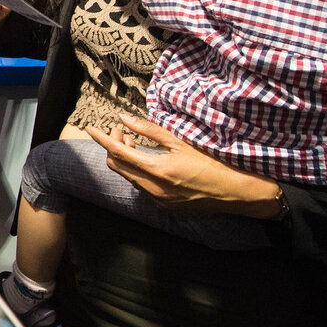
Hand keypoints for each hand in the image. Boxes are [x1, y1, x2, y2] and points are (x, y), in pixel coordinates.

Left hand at [85, 115, 281, 216]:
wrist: (236, 192)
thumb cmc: (213, 163)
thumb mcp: (181, 142)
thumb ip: (150, 131)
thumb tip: (124, 119)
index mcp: (158, 171)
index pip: (118, 153)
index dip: (102, 140)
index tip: (90, 129)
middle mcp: (154, 189)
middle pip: (118, 167)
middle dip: (113, 148)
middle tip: (121, 133)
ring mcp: (159, 200)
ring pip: (129, 178)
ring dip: (126, 160)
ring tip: (134, 144)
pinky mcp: (165, 207)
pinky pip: (142, 187)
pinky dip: (138, 172)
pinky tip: (148, 161)